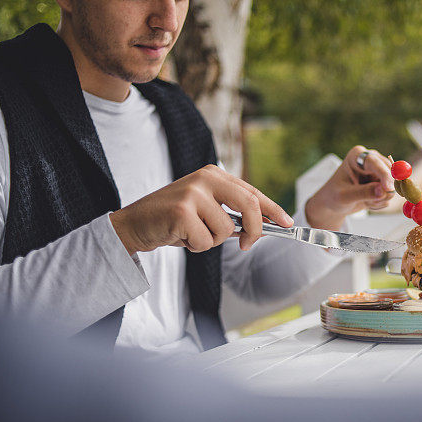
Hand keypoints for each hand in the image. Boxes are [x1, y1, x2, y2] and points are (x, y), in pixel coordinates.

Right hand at [109, 165, 292, 254]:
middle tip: (248, 244)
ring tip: (192, 234)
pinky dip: (196, 247)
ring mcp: (193, 193)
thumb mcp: (204, 209)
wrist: (134, 225)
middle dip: (255, 230)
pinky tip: (181, 237)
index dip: (272, 209)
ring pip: (226, 230)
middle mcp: (205, 178)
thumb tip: (261, 227)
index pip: (251, 191)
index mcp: (213, 174)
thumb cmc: (173, 220)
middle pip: (248, 205)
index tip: (287, 222)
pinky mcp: (182, 212)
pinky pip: (207, 241)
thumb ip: (230, 212)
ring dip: (212, 241)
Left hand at [304, 145, 394, 229]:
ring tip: (365, 201)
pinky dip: (381, 201)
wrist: (334, 203)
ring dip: (381, 198)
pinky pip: (390, 194)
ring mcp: (379, 171)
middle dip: (384, 191)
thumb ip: (363, 193)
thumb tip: (383, 191)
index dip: (384, 175)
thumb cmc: (334, 196)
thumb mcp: (344, 196)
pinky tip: (368, 201)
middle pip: (390, 173)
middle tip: (371, 202)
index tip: (388, 189)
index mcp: (357, 156)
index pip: (375, 162)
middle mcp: (371, 160)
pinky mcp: (383, 182)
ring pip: (392, 186)